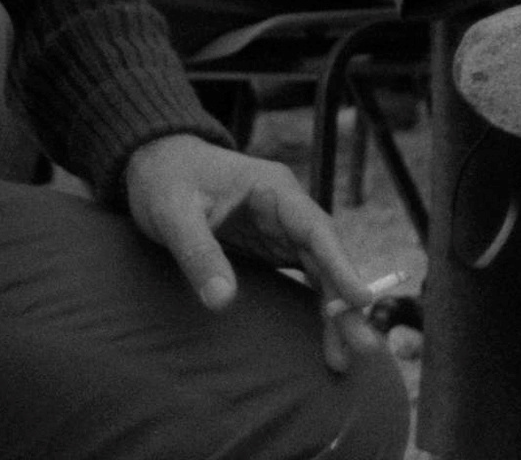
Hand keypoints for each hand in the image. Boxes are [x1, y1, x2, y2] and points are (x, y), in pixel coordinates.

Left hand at [123, 134, 380, 373]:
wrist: (157, 164)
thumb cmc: (166, 181)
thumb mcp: (174, 214)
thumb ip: (200, 254)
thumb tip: (222, 302)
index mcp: (274, 190)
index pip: (317, 230)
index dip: (342, 265)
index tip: (361, 299)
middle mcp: (288, 209)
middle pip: (326, 257)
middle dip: (345, 301)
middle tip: (363, 346)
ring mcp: (282, 229)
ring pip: (320, 270)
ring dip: (335, 310)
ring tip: (343, 357)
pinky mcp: (272, 246)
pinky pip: (305, 276)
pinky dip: (316, 304)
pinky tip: (327, 334)